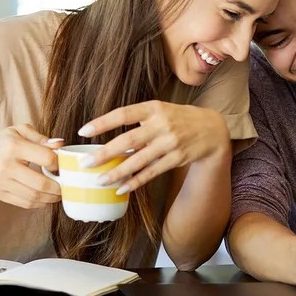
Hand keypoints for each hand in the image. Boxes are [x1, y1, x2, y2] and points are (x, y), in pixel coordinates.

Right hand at [0, 124, 62, 208]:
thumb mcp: (17, 131)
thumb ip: (40, 137)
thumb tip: (61, 144)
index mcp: (13, 146)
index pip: (46, 158)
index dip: (58, 163)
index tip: (61, 165)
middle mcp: (6, 165)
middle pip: (41, 183)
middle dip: (59, 187)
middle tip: (66, 185)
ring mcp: (2, 182)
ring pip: (35, 196)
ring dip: (52, 198)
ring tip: (59, 193)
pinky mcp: (0, 194)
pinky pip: (25, 203)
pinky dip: (40, 203)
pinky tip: (46, 198)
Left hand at [76, 100, 228, 193]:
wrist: (212, 129)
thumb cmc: (178, 118)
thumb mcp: (160, 110)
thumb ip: (138, 119)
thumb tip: (108, 136)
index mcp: (154, 108)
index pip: (123, 114)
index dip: (102, 123)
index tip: (83, 131)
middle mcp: (162, 124)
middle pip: (129, 140)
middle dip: (105, 153)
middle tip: (86, 163)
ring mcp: (170, 143)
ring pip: (139, 160)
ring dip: (118, 172)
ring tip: (100, 181)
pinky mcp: (177, 158)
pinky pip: (152, 172)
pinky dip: (136, 181)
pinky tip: (121, 188)